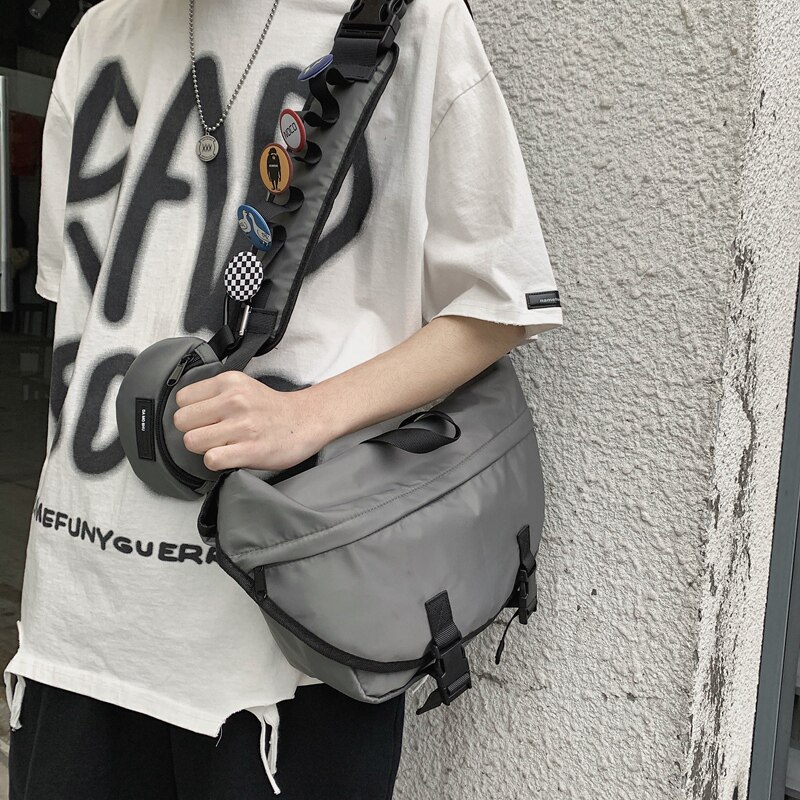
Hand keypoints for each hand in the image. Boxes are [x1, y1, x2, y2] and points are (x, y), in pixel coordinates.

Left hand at [173, 371, 325, 472]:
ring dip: (204, 448)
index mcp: (229, 382)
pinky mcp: (250, 450)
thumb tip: (185, 412)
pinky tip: (229, 456)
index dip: (191, 413)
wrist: (306, 420)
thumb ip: (214, 394)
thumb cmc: (272, 409)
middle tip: (212, 434)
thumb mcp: (242, 386)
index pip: (182, 399)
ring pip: (192, 441)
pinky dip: (216, 462)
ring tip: (222, 445)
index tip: (204, 419)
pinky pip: (211, 459)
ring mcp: (243, 426)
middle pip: (182, 421)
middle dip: (193, 431)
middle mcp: (234, 401)